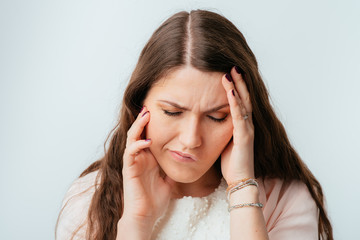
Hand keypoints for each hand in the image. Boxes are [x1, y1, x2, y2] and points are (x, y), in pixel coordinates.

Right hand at [121, 106, 172, 224]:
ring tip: (145, 115)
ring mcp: (132, 162)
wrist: (146, 215)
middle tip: (149, 107)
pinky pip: (130, 153)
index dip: (150, 124)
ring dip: (138, 127)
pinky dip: (137, 146)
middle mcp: (139, 157)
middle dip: (142, 120)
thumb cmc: (155, 199)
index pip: (147, 135)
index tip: (158, 111)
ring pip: (131, 138)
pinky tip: (147, 141)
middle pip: (137, 133)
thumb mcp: (169, 179)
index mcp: (147, 158)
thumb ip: (173, 168)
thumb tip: (187, 161)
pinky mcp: (129, 169)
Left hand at [220, 66, 254, 183]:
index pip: (240, 101)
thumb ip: (221, 128)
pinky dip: (235, 103)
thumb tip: (210, 118)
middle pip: (244, 97)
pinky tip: (231, 92)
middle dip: (239, 81)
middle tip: (233, 65)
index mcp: (242, 124)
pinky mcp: (244, 137)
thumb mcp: (224, 140)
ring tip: (232, 72)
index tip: (229, 72)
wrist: (240, 180)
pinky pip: (239, 116)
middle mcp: (247, 124)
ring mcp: (247, 129)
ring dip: (237, 87)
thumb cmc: (230, 162)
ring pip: (243, 103)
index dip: (236, 86)